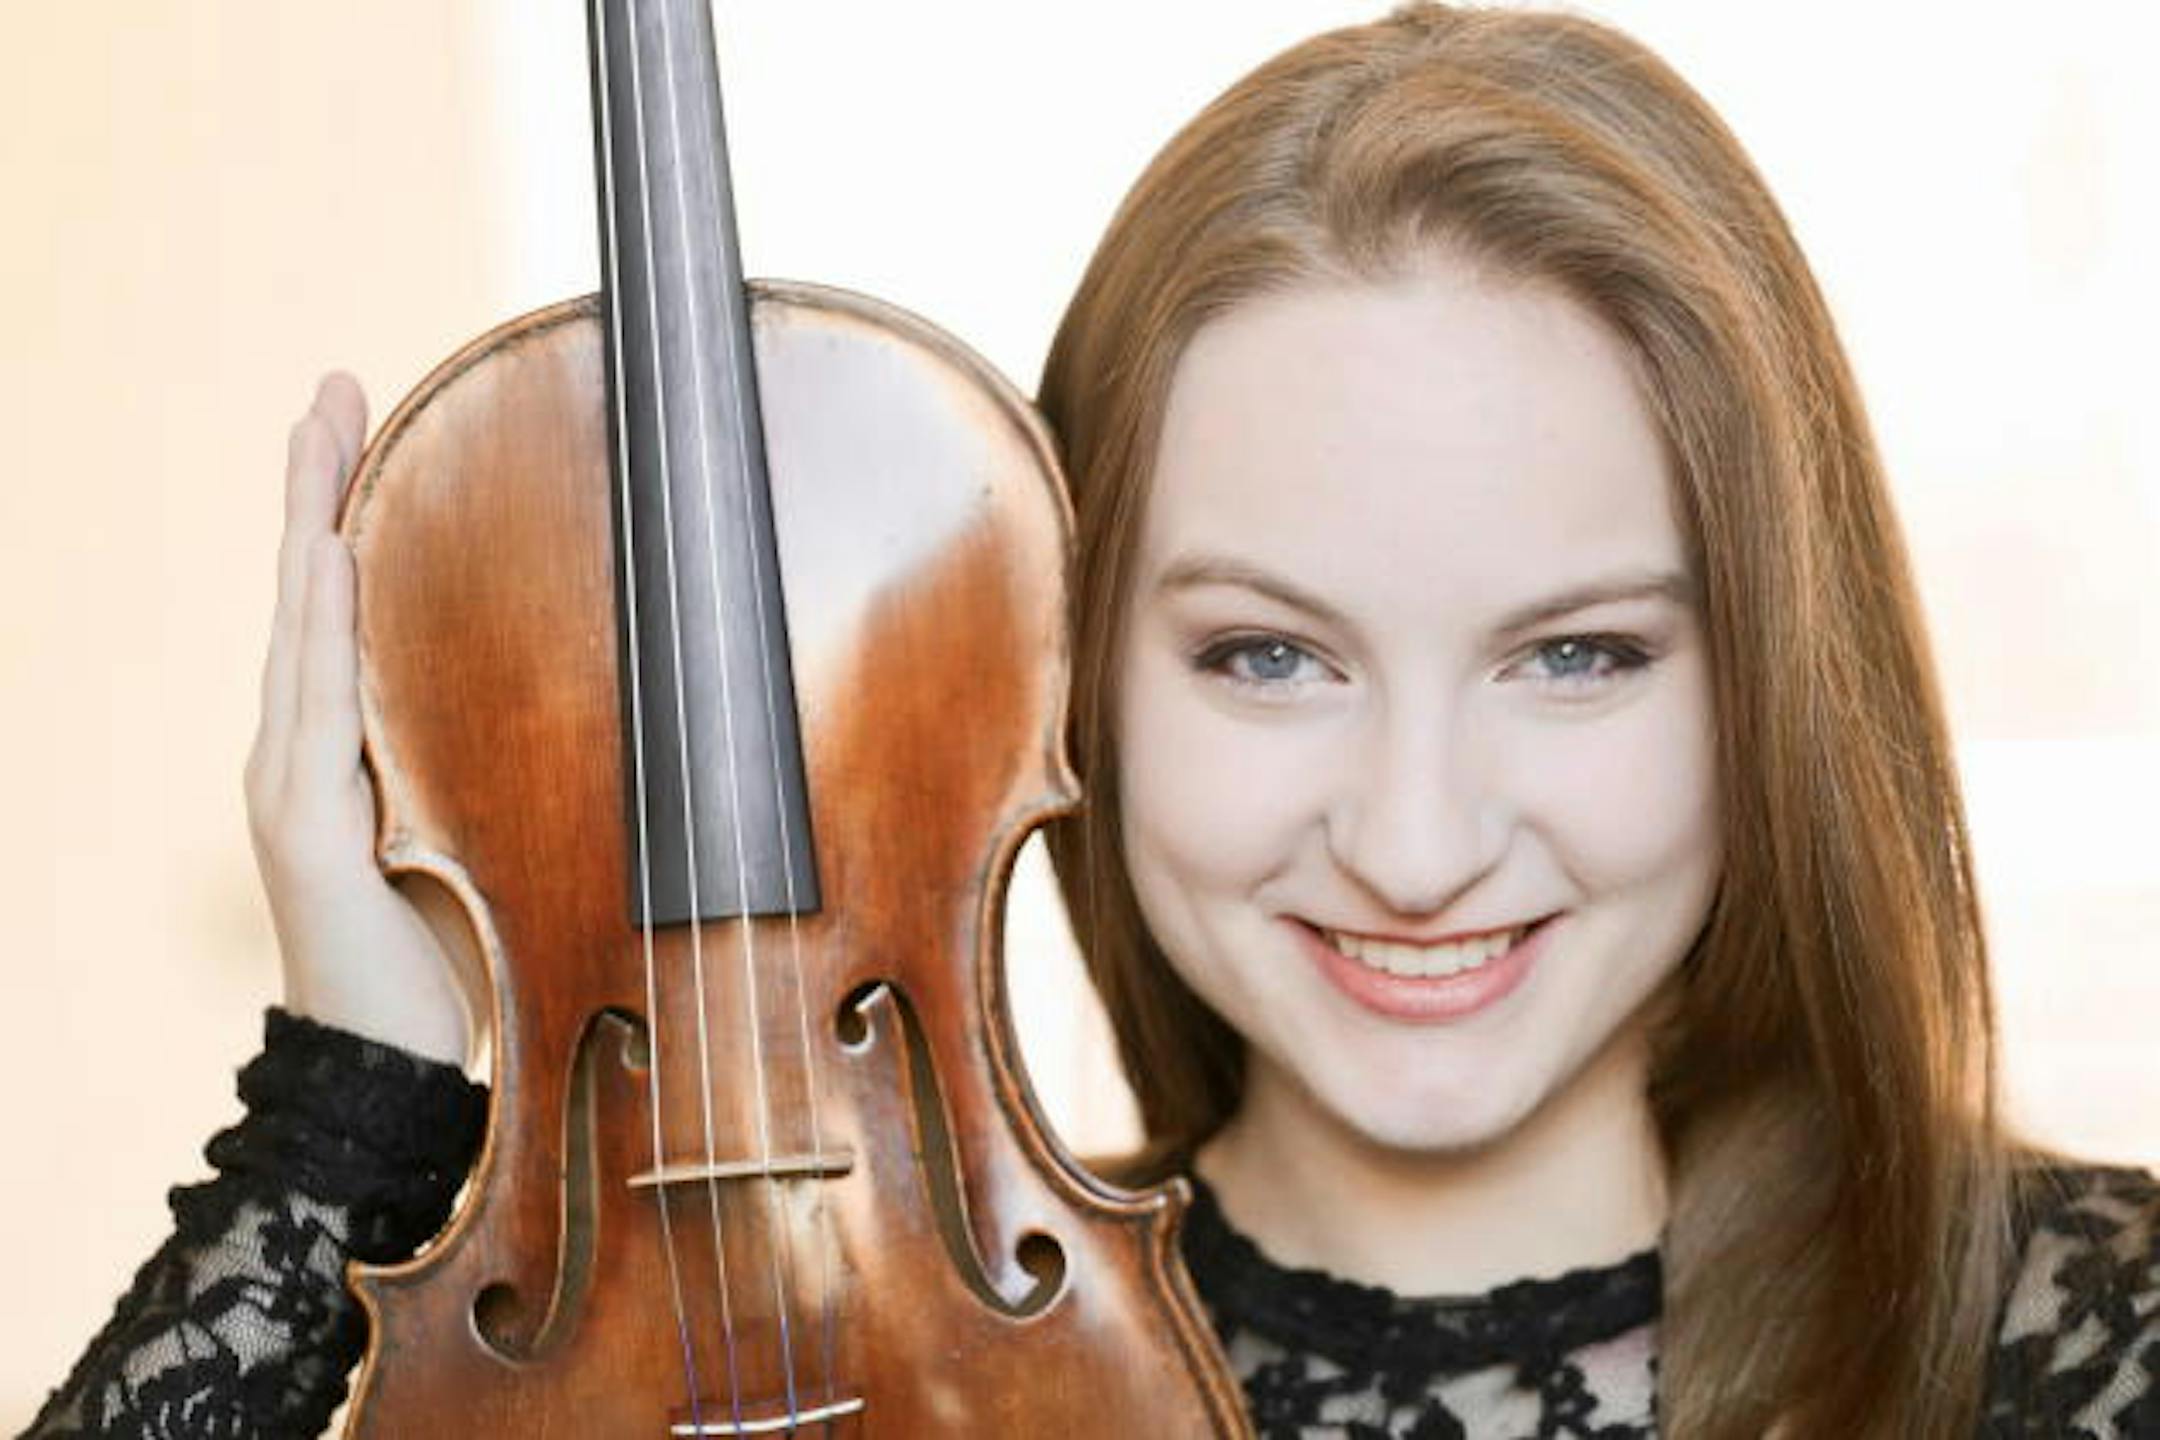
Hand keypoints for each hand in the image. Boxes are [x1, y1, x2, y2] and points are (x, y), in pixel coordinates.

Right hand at [243, 374, 472, 1065]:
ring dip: (310, 527)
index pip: (346, 606)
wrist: (394, 1075)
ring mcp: (298, 795)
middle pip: (311, 595)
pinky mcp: (312, 839)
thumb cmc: (452, 958)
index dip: (345, 509)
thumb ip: (484, 760)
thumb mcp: (482, 834)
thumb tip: (569, 689)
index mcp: (352, 750)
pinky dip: (321, 634)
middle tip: (332, 385)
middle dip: (317, 486)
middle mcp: (310, 758)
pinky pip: (318, 718)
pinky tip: (329, 558)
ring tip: (320, 433)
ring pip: (303, 635)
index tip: (360, 418)